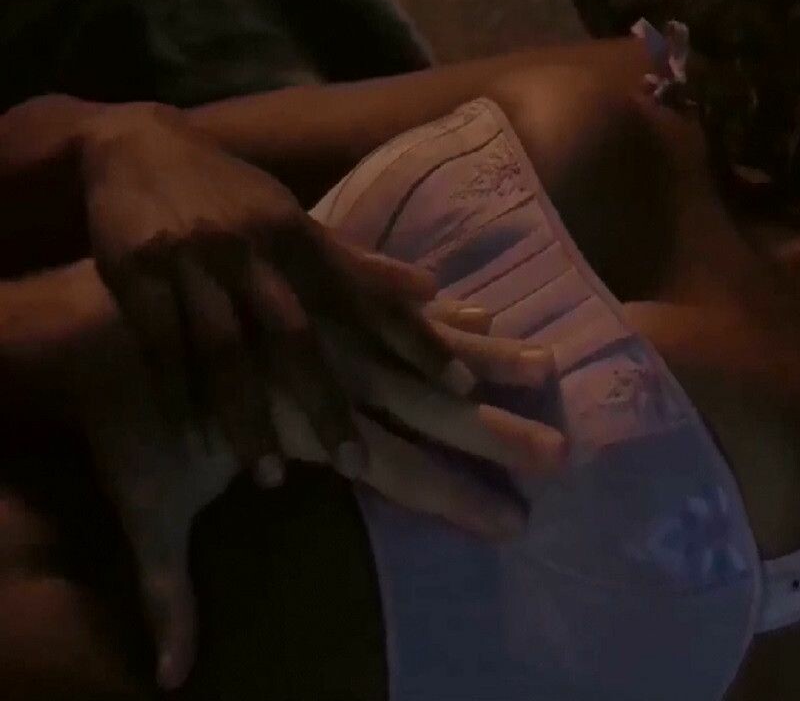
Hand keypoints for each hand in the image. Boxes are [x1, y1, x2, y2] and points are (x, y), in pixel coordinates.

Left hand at [63, 282, 566, 691]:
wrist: (89, 313)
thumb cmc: (123, 418)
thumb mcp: (148, 505)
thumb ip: (170, 591)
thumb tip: (170, 678)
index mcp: (312, 428)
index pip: (402, 473)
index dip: (461, 500)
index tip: (518, 521)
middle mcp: (337, 374)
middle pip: (437, 408)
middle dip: (501, 433)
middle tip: (562, 450)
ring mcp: (332, 324)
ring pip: (430, 344)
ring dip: (491, 360)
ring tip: (548, 367)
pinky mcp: (316, 285)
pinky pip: (391, 295)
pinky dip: (435, 307)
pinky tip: (480, 311)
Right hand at [77, 102, 475, 485]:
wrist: (137, 145)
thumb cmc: (232, 193)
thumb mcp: (299, 221)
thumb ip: (360, 265)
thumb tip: (435, 289)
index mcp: (304, 239)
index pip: (371, 300)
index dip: (419, 343)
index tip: (466, 388)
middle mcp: (258, 251)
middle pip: (298, 336)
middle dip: (328, 401)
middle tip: (358, 463)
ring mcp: (197, 262)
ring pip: (228, 351)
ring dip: (249, 416)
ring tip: (270, 474)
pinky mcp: (139, 274)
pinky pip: (164, 347)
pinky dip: (181, 396)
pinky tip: (197, 444)